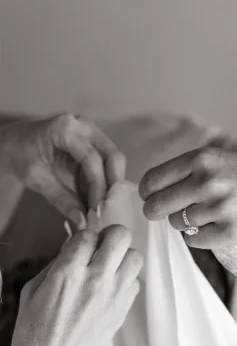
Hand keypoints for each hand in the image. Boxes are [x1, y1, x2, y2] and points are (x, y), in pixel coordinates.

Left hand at [1, 114, 125, 224]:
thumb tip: (83, 221)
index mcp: (65, 128)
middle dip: (112, 184)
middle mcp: (83, 124)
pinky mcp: (94, 141)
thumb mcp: (37, 179)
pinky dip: (103, 181)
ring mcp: (91, 131)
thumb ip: (61, 199)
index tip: (96, 210)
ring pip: (114, 159)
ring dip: (110, 184)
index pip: (92, 159)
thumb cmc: (21, 155)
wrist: (14, 143)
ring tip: (102, 206)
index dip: (98, 186)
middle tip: (107, 209)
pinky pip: (106, 163)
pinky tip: (96, 198)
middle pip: (112, 156)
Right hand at [7, 226, 141, 345]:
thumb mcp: (33, 291)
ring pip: (135, 256)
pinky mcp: (123, 311)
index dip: (84, 236)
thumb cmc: (34, 335)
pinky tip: (111, 289)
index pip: (88, 234)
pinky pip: (136, 283)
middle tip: (101, 248)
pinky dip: (126, 280)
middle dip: (110, 236)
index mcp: (67, 272)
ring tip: (109, 268)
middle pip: (120, 236)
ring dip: (123, 257)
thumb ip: (56, 264)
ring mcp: (113, 296)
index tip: (81, 245)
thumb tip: (73, 247)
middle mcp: (95, 280)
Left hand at [139, 145, 236, 248]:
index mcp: (200, 159)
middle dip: (155, 211)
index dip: (146, 192)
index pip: (151, 181)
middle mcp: (206, 182)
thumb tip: (151, 194)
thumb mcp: (216, 157)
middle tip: (162, 213)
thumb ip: (185, 172)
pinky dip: (198, 236)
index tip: (150, 196)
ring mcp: (219, 208)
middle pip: (156, 207)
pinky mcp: (230, 232)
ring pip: (176, 224)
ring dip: (183, 222)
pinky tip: (214, 225)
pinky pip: (194, 241)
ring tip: (205, 213)